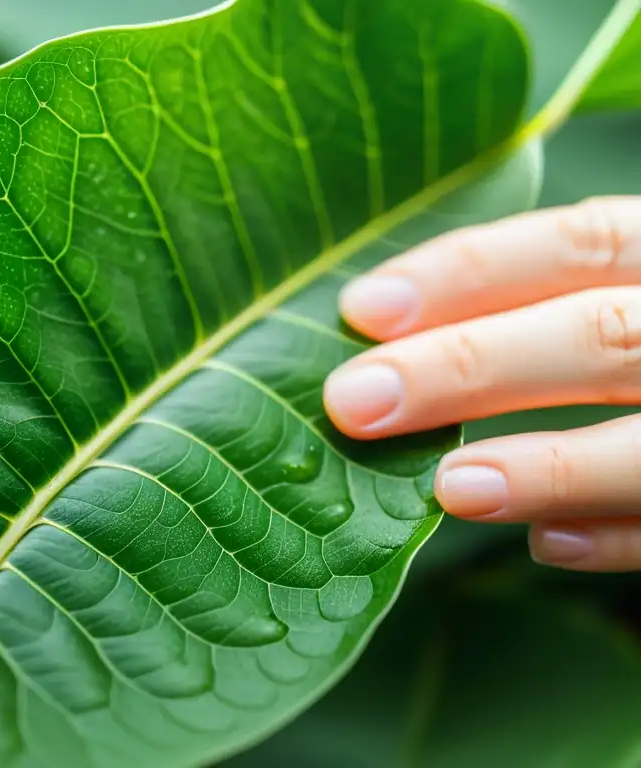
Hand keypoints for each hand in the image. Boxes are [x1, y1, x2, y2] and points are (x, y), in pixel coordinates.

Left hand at [324, 197, 640, 572]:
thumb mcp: (639, 285)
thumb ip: (562, 294)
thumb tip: (393, 327)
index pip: (580, 242)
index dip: (468, 271)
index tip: (362, 308)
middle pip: (604, 335)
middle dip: (471, 367)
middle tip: (355, 401)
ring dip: (553, 468)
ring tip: (449, 488)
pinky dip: (626, 538)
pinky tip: (546, 547)